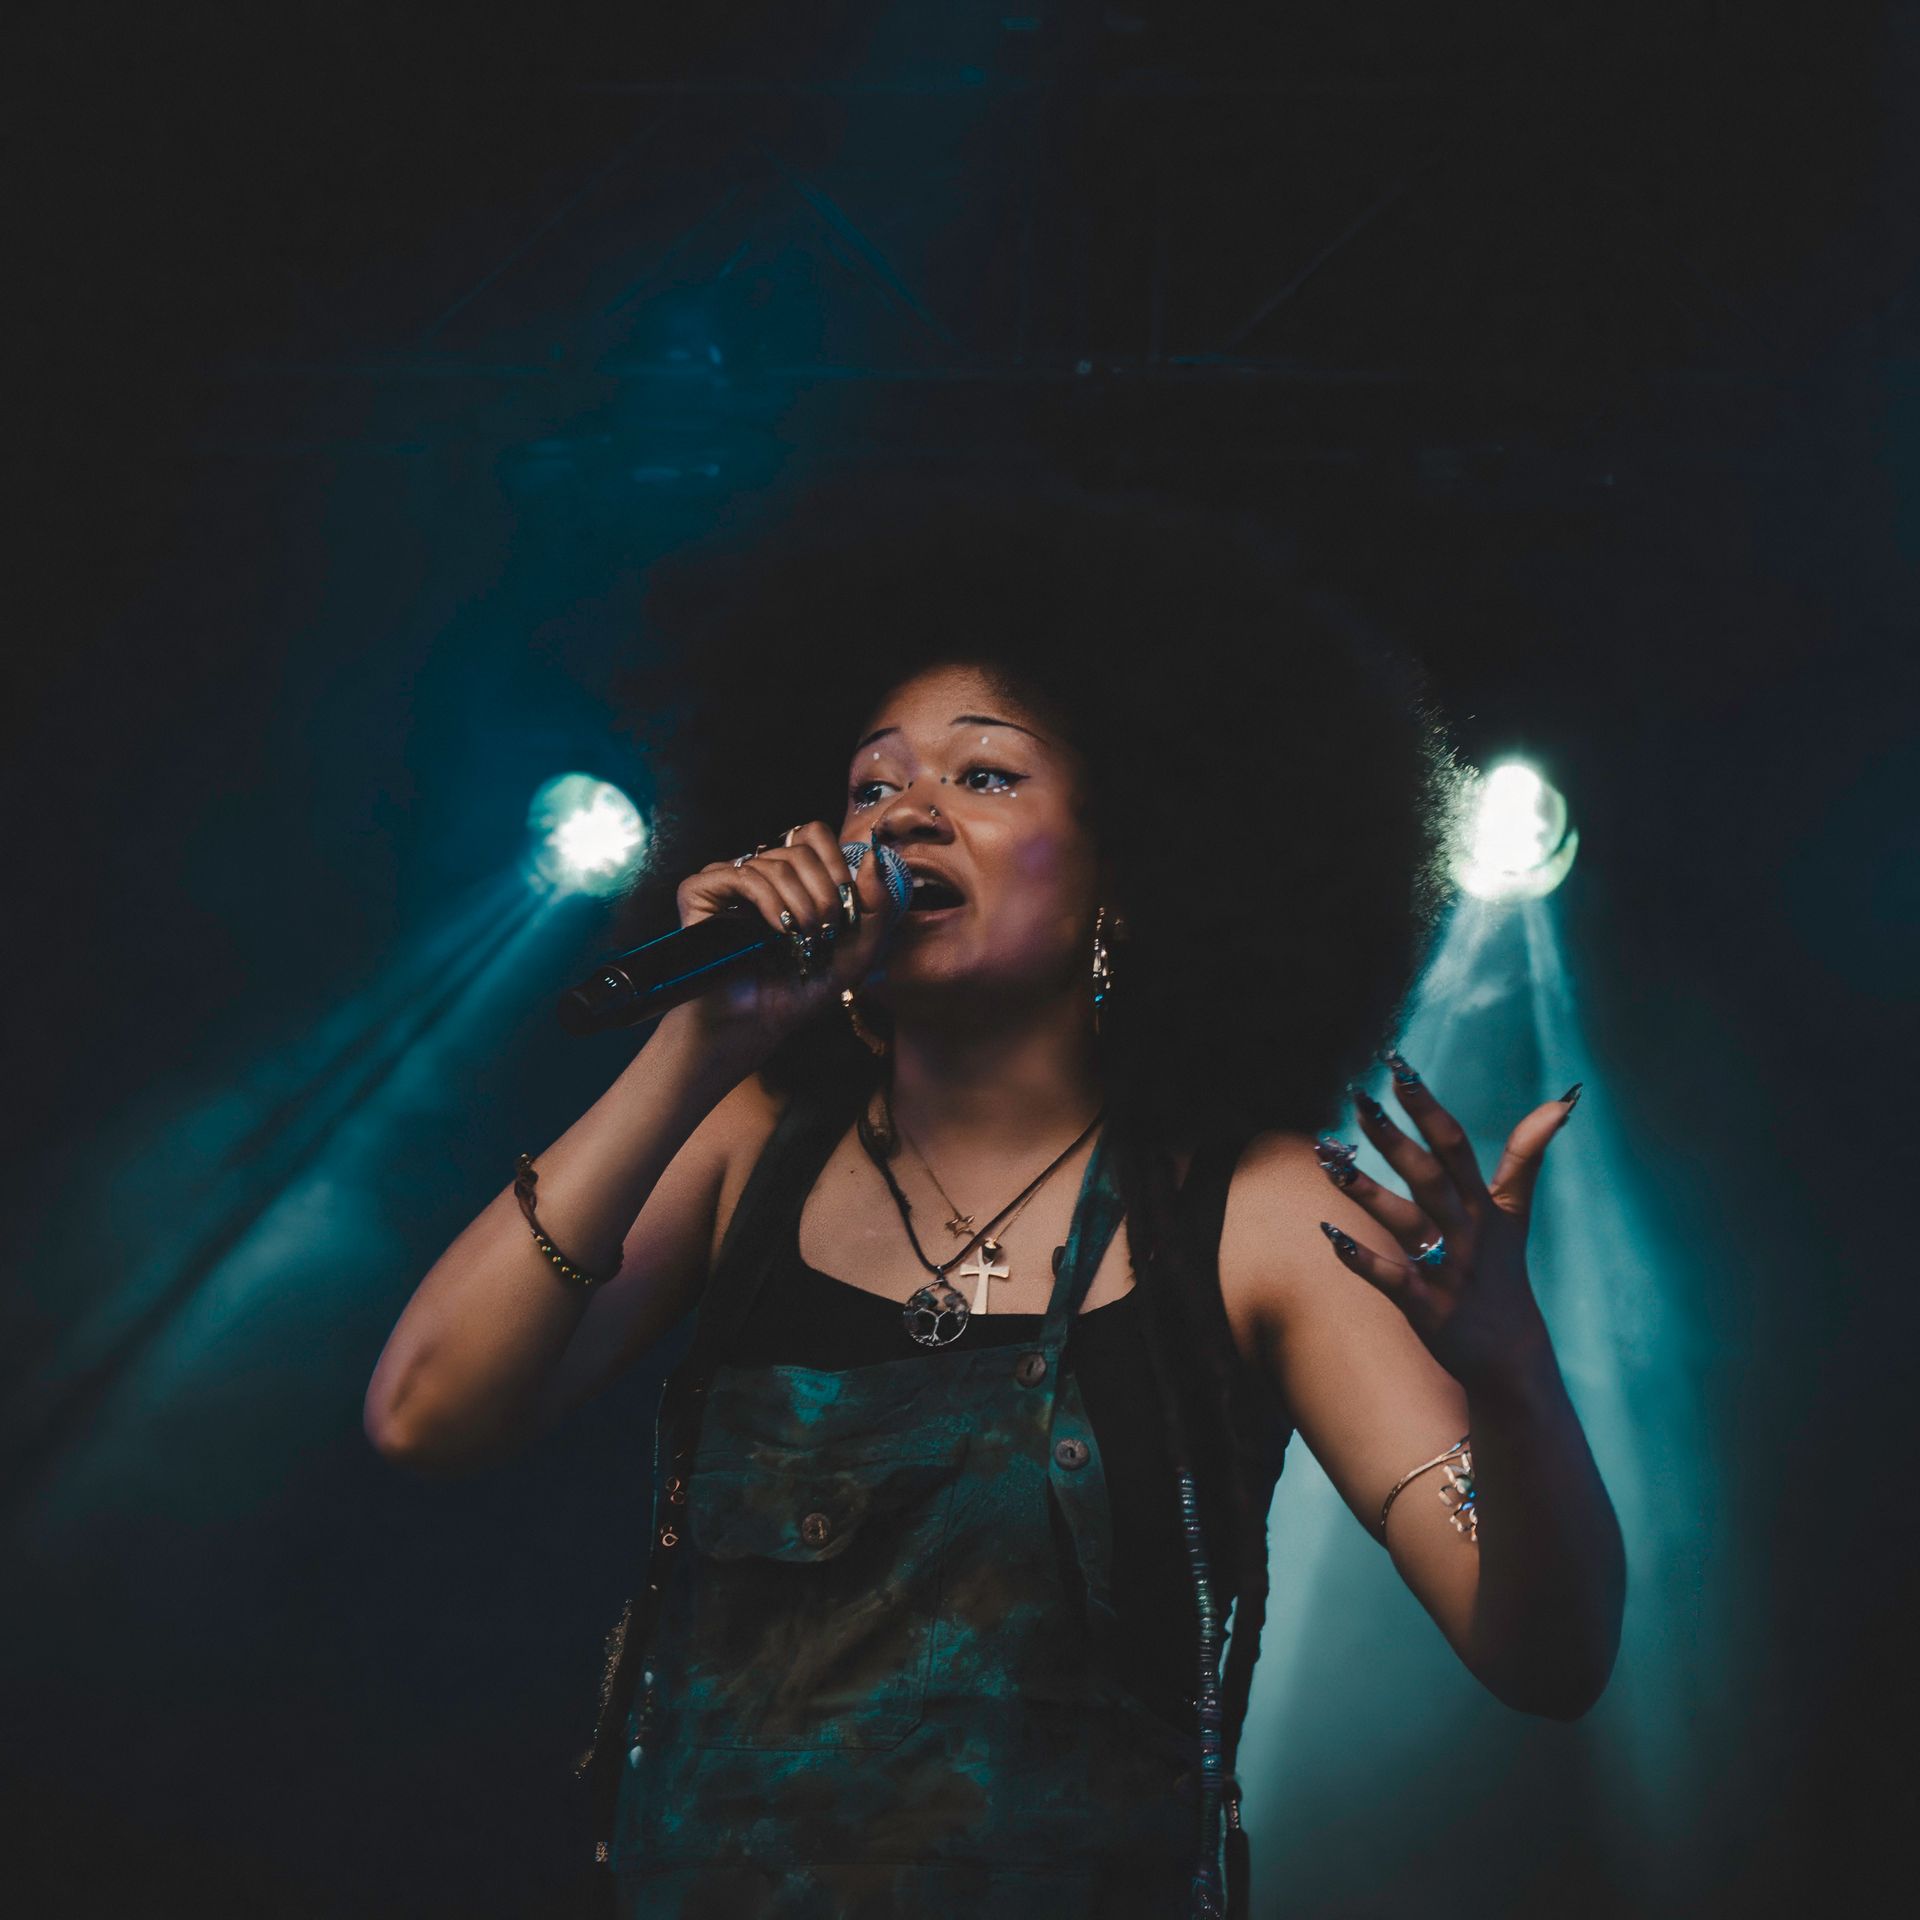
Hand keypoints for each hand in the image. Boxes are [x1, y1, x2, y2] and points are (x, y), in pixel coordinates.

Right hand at [670, 822, 905, 1058]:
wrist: (757, 1023)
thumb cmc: (801, 989)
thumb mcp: (858, 951)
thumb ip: (876, 905)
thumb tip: (872, 855)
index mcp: (792, 878)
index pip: (814, 836)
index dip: (835, 862)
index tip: (843, 903)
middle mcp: (760, 872)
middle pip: (800, 850)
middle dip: (824, 892)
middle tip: (823, 930)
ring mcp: (728, 879)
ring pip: (775, 863)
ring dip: (799, 904)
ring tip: (799, 938)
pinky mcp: (700, 891)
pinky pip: (743, 875)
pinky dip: (767, 900)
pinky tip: (777, 929)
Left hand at [1315, 1055, 1580, 1395]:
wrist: (1512, 1356)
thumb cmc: (1503, 1272)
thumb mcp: (1516, 1212)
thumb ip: (1528, 1156)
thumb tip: (1562, 1100)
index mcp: (1482, 1205)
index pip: (1453, 1145)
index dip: (1427, 1106)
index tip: (1398, 1065)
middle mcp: (1465, 1232)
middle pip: (1428, 1176)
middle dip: (1393, 1137)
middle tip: (1359, 1098)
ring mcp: (1446, 1269)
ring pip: (1404, 1221)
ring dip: (1366, 1190)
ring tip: (1328, 1159)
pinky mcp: (1427, 1307)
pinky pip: (1390, 1278)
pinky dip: (1361, 1257)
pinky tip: (1329, 1234)